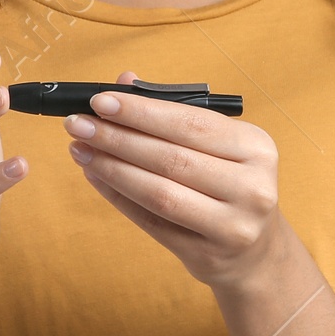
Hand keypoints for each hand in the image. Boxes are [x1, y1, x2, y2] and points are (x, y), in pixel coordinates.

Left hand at [63, 70, 290, 289]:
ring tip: (80, 149)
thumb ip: (173, 114)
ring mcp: (232, 225)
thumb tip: (124, 81)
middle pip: (171, 157)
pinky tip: (95, 176)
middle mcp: (252, 186)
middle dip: (117, 137)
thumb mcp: (218, 145)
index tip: (100, 101)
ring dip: (112, 167)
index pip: (191, 123)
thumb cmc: (229, 184)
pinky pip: (151, 221)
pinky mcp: (207, 255)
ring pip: (158, 192)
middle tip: (78, 123)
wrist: (255, 251)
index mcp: (256, 147)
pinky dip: (118, 196)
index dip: (141, 111)